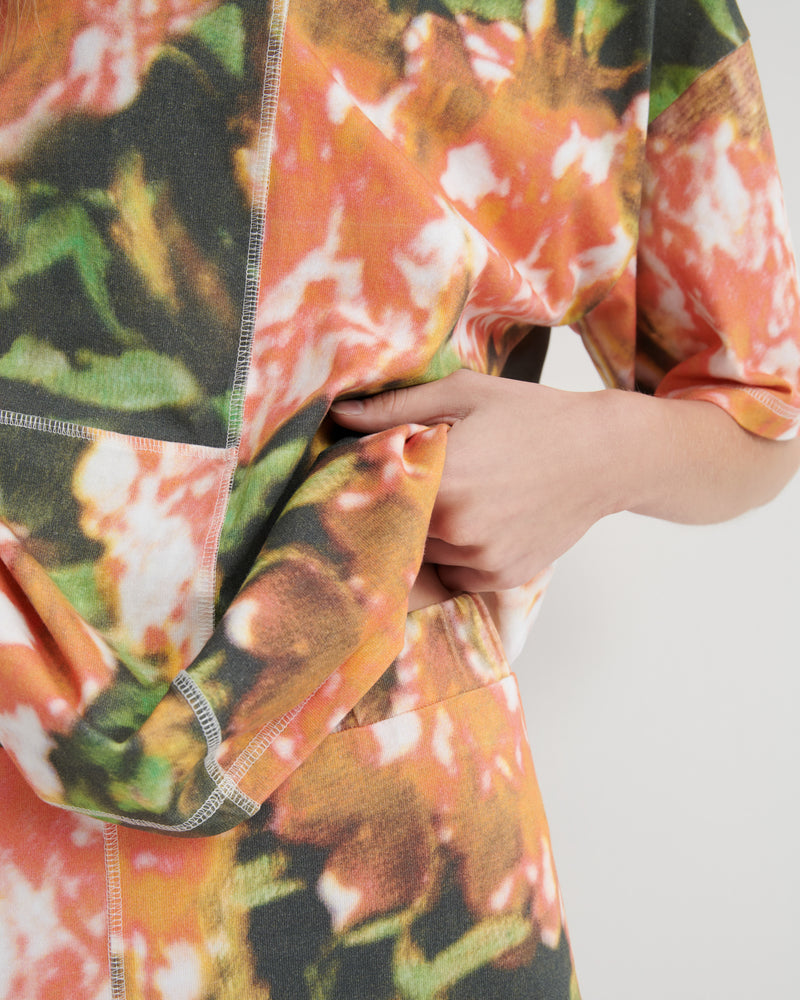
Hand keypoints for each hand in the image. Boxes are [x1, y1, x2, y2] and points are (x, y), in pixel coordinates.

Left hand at [331, 369, 622, 593]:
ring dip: (427, 532)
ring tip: (462, 497)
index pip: (374, 494)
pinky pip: (454, 573)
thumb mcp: (465, 394)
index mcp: (441, 477)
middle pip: (396, 527)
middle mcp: (456, 526)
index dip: (371, 483)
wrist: (604, 455)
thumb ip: (397, 407)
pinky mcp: (501, 578)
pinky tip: (481, 520)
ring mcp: (480, 558)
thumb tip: (340, 413)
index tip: (370, 471)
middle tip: (424, 482)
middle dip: (400, 507)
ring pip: (423, 554)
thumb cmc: (533, 416)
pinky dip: (456, 553)